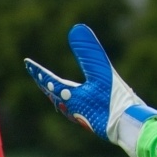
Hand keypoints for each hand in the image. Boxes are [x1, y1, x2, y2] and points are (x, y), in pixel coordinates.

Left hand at [25, 25, 156, 156]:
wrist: (129, 128)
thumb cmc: (114, 101)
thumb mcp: (102, 72)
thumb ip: (89, 52)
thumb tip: (76, 28)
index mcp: (70, 97)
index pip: (48, 81)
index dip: (38, 71)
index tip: (27, 63)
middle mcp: (71, 108)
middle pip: (52, 92)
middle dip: (43, 82)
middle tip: (34, 73)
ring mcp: (81, 116)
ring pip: (61, 102)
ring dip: (54, 92)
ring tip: (50, 88)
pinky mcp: (91, 121)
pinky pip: (72, 109)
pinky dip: (67, 100)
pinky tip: (76, 102)